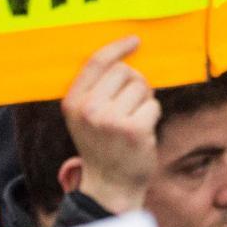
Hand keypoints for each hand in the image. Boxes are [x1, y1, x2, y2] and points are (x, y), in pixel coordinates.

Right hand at [63, 36, 160, 213]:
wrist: (109, 185)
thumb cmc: (102, 144)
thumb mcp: (86, 116)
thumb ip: (97, 88)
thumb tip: (125, 55)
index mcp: (73, 102)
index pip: (96, 62)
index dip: (118, 48)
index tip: (135, 41)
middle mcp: (89, 109)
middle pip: (125, 71)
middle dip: (134, 84)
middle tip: (129, 107)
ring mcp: (110, 120)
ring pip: (142, 87)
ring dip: (144, 101)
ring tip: (133, 121)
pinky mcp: (133, 130)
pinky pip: (153, 105)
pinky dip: (152, 115)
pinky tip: (141, 133)